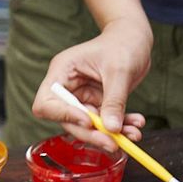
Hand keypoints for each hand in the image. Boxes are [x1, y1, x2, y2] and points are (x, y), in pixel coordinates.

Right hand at [30, 16, 150, 152]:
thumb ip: (114, 100)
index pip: (47, 103)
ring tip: (133, 134)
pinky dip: (120, 126)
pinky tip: (136, 125)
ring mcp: (82, 96)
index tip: (89, 122)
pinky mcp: (97, 103)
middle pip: (68, 120)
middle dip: (92, 134)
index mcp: (62, 72)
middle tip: (114, 143)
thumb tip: (111, 129)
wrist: (135, 38)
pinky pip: (104, 122)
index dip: (63, 116)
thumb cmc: (124, 43)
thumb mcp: (119, 70)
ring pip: (88, 126)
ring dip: (110, 133)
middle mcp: (68, 87)